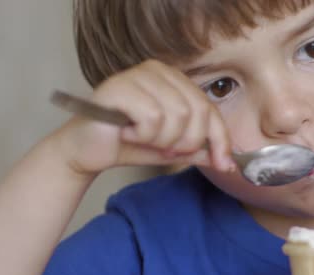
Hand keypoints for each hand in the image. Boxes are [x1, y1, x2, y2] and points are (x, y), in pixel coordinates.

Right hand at [52, 59, 233, 175]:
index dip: (220, 139)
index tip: (222, 164)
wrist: (87, 151)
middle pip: (197, 112)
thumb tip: (226, 162)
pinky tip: (127, 133)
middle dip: (185, 142)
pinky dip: (143, 135)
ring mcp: (138, 75)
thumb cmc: (128, 144)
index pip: (210, 109)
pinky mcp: (119, 86)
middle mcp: (158, 71)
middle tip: (164, 150)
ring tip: (142, 138)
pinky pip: (152, 117)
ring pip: (177, 115)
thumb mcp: (172, 148)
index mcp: (174, 79)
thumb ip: (198, 150)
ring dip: (162, 140)